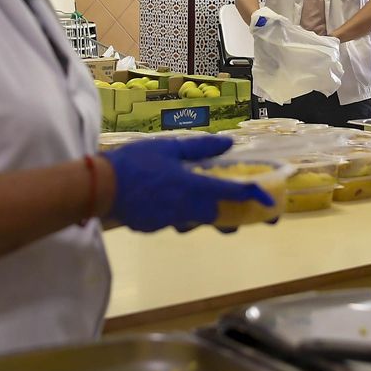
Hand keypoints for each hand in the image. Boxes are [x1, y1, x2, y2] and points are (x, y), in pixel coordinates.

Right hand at [102, 136, 273, 232]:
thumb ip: (200, 149)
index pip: (233, 193)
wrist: (100, 187)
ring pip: (194, 219)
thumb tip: (229, 143)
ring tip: (186, 192)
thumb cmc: (136, 162)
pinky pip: (172, 220)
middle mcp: (188, 209)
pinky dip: (173, 211)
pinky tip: (161, 198)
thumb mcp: (169, 148)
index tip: (270, 202)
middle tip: (228, 202)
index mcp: (195, 187)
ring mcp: (171, 221)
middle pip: (217, 215)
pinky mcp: (155, 227)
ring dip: (197, 210)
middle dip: (226, 212)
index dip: (255, 196)